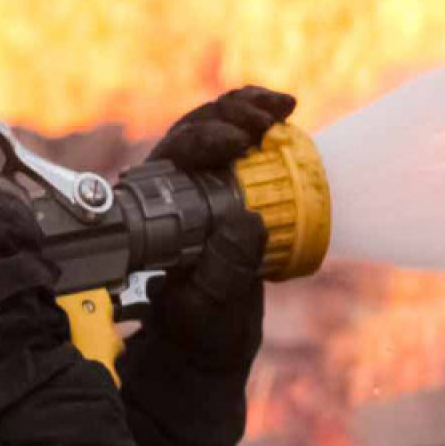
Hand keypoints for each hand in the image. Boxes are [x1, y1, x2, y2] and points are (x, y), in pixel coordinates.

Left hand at [141, 86, 294, 366]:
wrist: (209, 339)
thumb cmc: (200, 326)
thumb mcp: (212, 305)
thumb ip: (226, 270)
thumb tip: (247, 222)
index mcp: (158, 213)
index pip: (173, 158)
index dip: (203, 140)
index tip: (235, 142)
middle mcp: (174, 191)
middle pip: (194, 130)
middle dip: (229, 116)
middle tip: (264, 121)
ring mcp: (202, 185)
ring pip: (217, 128)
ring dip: (248, 109)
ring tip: (282, 106)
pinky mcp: (231, 185)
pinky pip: (243, 143)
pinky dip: (263, 120)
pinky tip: (286, 111)